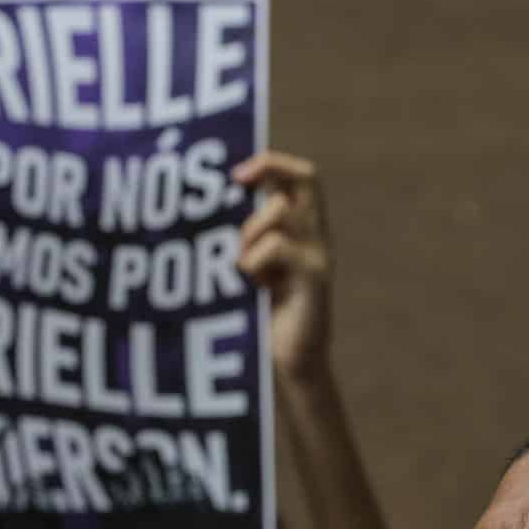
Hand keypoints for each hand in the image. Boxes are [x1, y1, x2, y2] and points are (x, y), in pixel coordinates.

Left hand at [234, 151, 332, 380]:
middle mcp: (318, 236)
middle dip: (268, 168)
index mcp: (305, 230)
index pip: (302, 176)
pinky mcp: (316, 278)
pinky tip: (254, 286)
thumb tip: (209, 205)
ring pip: (280, 211)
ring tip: (241, 265)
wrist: (291, 365)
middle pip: (307, 177)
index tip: (237, 174)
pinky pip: (276, 247)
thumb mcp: (253, 267)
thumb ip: (247, 238)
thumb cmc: (262, 317)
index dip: (272, 163)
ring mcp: (319, 255)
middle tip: (236, 181)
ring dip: (249, 231)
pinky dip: (253, 261)